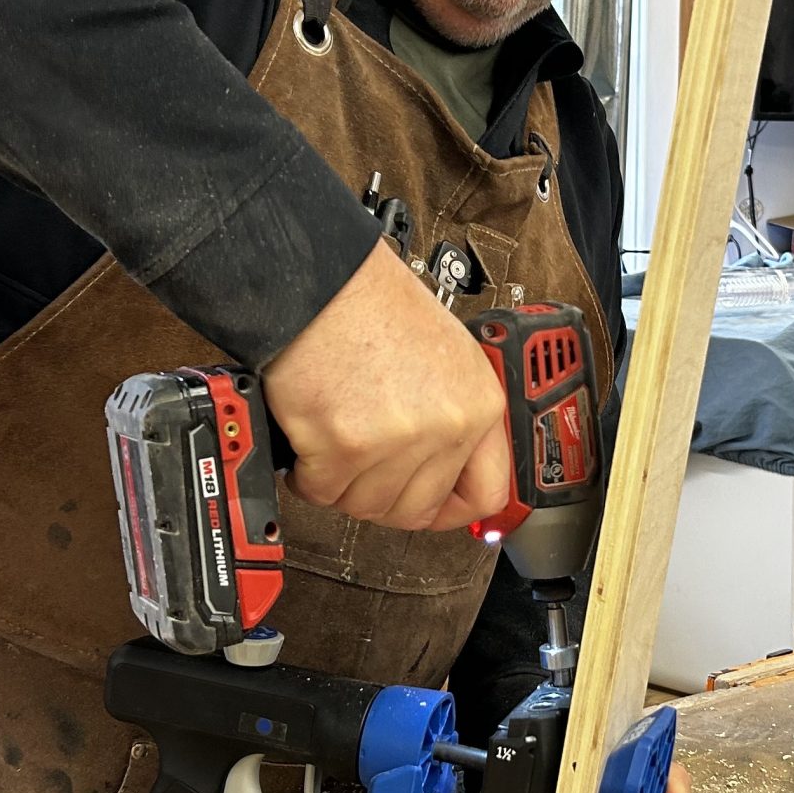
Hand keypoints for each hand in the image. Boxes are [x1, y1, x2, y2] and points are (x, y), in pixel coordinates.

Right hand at [264, 242, 512, 532]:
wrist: (323, 282)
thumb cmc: (373, 306)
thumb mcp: (447, 357)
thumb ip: (452, 416)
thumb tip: (446, 470)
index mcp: (479, 404)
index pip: (486, 493)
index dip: (452, 509)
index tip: (433, 508)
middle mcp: (447, 426)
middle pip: (414, 510)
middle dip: (381, 495)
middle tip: (361, 466)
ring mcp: (398, 440)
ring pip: (366, 506)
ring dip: (341, 483)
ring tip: (333, 439)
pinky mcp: (345, 447)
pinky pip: (322, 491)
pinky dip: (307, 473)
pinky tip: (310, 439)